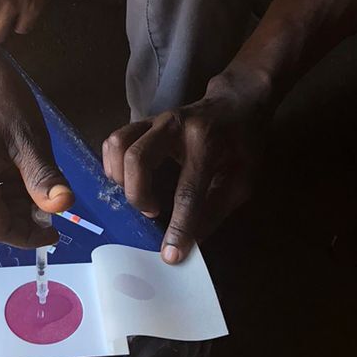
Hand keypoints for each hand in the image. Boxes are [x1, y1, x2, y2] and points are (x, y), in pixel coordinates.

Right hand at [103, 70, 270, 262]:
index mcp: (207, 143)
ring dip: (119, 177)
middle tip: (151, 213)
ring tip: (136, 196)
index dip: (178, 226)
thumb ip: (216, 211)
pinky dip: (113, 164)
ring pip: (119, 144)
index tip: (170, 255)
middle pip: (138, 159)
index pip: (187, 191)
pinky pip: (116, 139)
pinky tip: (126, 181)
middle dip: (138, 195)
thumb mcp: (243, 180)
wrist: (237, 101)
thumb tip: (189, 244)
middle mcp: (176, 127)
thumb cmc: (243, 143)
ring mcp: (155, 120)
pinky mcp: (144, 121)